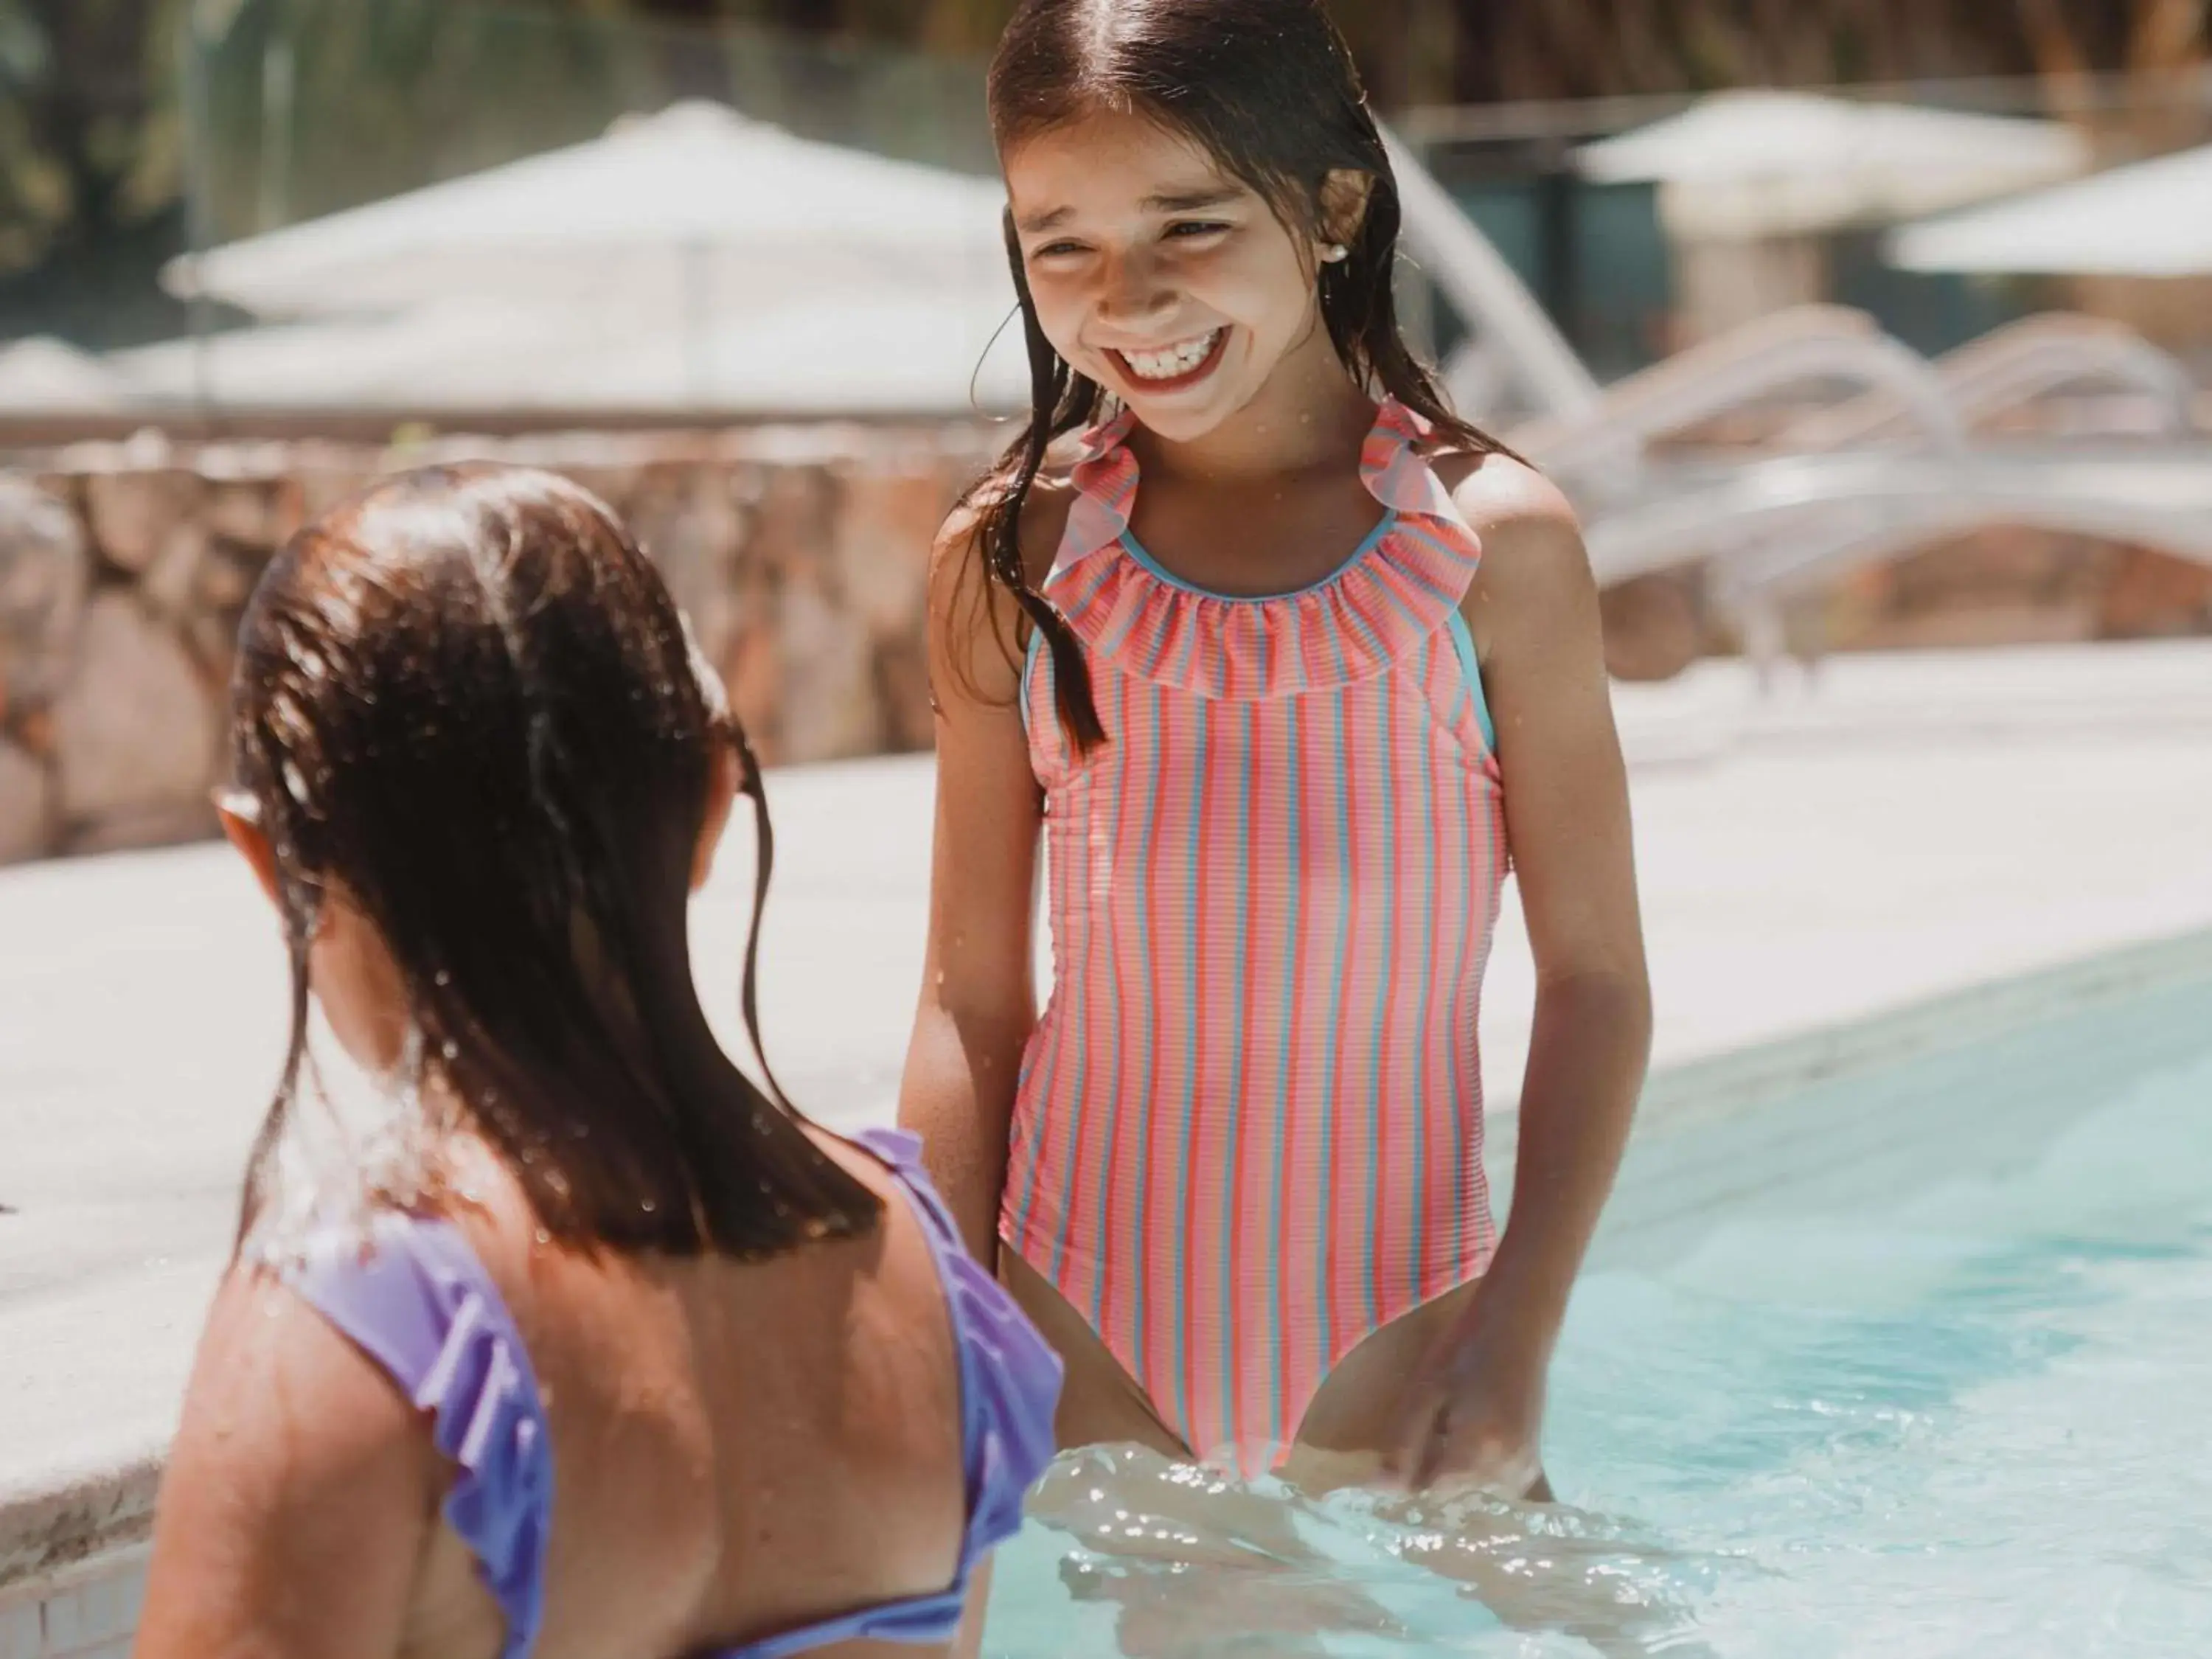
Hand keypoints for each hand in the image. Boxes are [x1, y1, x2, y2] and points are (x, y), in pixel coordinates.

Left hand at [1386, 1285, 1554, 1499]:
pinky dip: (1473, 1474)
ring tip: (1441, 1437)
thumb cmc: (1465, 1348)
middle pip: (1455, 1498)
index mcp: (1481, 1451)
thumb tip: (1380, 1489)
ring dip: (1452, 1479)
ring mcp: (1526, 1469)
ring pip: (1474, 1495)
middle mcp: (1509, 1470)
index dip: (1408, 1480)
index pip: (1434, 1494)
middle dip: (1430, 1480)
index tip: (1391, 1466)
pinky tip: (1461, 1443)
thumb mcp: (1425, 1390)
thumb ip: (1404, 1444)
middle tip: (1417, 1444)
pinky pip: (1493, 1486)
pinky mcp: (1532, 1462)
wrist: (1519, 1324)